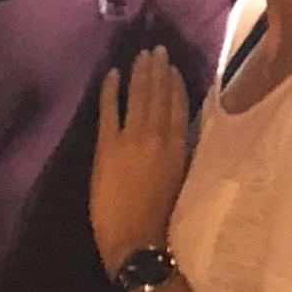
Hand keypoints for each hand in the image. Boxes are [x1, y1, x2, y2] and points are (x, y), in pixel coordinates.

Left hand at [92, 45, 191, 278]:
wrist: (137, 241)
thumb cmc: (163, 221)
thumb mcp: (183, 183)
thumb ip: (181, 156)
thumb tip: (180, 137)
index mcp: (180, 148)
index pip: (179, 107)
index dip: (175, 85)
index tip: (173, 68)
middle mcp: (159, 137)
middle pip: (160, 95)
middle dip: (158, 70)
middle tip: (156, 50)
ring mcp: (133, 138)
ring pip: (139, 96)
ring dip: (140, 73)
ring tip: (141, 55)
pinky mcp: (108, 146)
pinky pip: (109, 109)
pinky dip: (110, 89)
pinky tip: (112, 73)